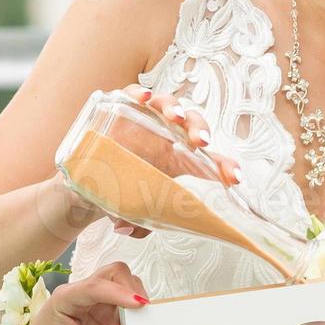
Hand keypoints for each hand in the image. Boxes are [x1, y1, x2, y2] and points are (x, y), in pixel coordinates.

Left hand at [12, 261, 147, 324]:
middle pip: (113, 274)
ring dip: (134, 301)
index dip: (120, 293)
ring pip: (124, 287)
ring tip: (136, 322)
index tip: (138, 304)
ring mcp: (96, 304)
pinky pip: (127, 307)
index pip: (96, 287)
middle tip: (141, 311)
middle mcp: (82, 295)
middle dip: (130, 288)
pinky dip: (135, 314)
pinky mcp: (106, 315)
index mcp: (66, 298)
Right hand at [99, 85, 242, 238]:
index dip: (225, 168)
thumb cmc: (123, 190)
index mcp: (181, 161)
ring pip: (168, 106)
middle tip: (201, 142)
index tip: (234, 178)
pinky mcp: (121, 108)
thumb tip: (127, 230)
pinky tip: (144, 98)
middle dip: (200, 130)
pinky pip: (132, 94)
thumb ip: (138, 222)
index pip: (210, 162)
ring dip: (175, 109)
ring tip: (176, 118)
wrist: (90, 178)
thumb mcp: (135, 209)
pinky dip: (138, 93)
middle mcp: (168, 137)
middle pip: (193, 126)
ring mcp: (146, 120)